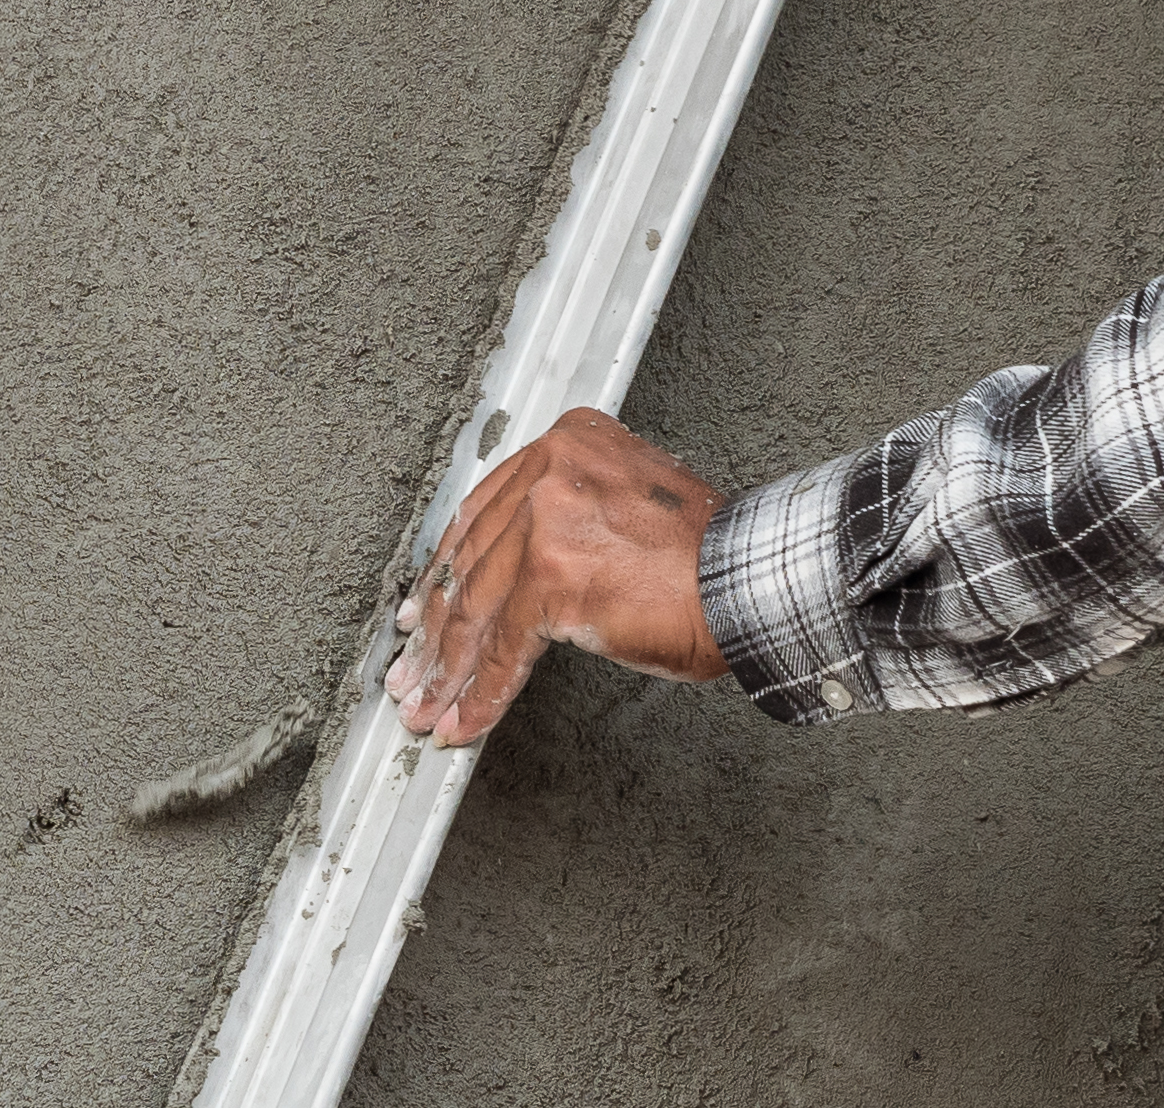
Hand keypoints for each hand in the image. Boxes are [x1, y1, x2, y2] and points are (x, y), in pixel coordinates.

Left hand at [383, 407, 727, 745]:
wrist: (752, 579)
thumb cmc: (708, 555)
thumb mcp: (628, 504)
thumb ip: (568, 516)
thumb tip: (511, 572)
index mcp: (566, 442)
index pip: (483, 512)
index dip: (446, 567)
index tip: (422, 604)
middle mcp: (548, 470)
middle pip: (470, 558)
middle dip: (435, 624)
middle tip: (411, 667)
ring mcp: (546, 522)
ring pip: (475, 605)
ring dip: (446, 667)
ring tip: (424, 705)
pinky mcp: (554, 579)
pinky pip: (504, 647)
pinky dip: (481, 691)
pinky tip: (462, 721)